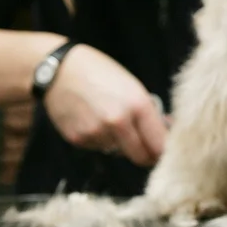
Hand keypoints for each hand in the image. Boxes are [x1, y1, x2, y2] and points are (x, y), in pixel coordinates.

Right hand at [43, 44, 167, 166]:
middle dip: (147, 155)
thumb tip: (165, 131)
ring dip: (120, 144)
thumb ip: (149, 112)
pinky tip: (93, 119)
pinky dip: (101, 139)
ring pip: (118, 152)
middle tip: (148, 149)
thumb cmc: (101, 73)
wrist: (59, 69)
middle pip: (141, 157)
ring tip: (109, 119)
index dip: (165, 151)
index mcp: (138, 105)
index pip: (159, 144)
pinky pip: (98, 147)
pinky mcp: (78, 139)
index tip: (167, 153)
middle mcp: (118, 122)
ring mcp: (97, 133)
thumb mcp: (132, 86)